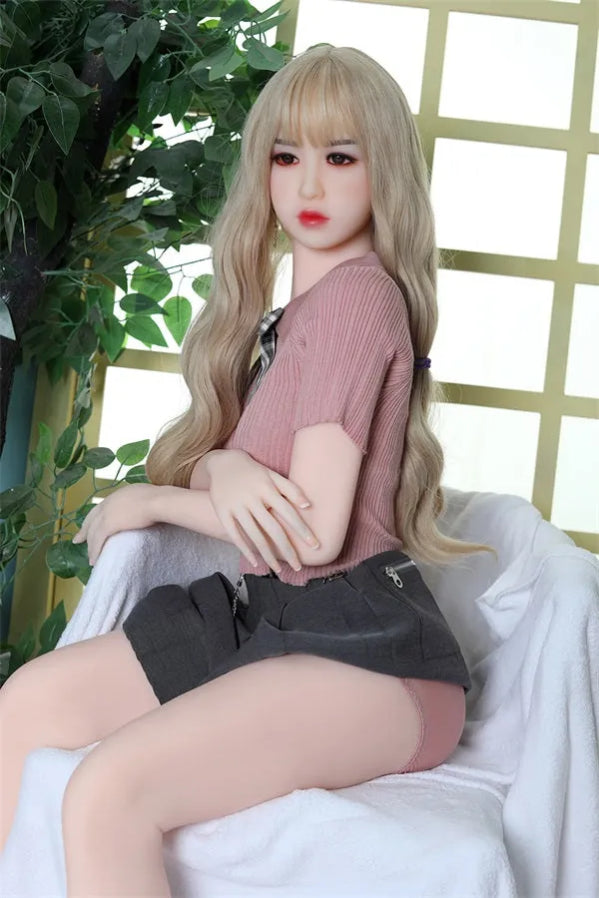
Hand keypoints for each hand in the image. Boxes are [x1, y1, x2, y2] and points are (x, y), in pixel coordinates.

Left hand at [72, 483, 158, 565]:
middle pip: (92, 519)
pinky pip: (98, 541)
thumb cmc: (159, 498)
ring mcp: (107, 513)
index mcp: (117, 495)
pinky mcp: (109, 524)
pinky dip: (95, 551)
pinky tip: (94, 560)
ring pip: (93, 532)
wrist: (157, 501)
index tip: (90, 524)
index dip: (94, 517)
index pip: (101, 507)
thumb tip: (145, 507)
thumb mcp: (146, 495)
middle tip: (77, 540)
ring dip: (90, 546)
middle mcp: (108, 503)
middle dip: (84, 531)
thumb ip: (141, 501)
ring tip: (90, 558)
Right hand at [206, 450, 319, 571]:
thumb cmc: (253, 472)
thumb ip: (291, 489)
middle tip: (298, 566)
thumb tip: (309, 505)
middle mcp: (252, 498)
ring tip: (278, 570)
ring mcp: (236, 506)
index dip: (302, 530)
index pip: (289, 513)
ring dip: (268, 555)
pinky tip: (256, 562)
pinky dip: (245, 550)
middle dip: (287, 550)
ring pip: (255, 536)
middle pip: (273, 529)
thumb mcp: (272, 475)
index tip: (315, 546)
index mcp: (267, 488)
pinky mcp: (223, 513)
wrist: (222, 463)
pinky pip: (235, 535)